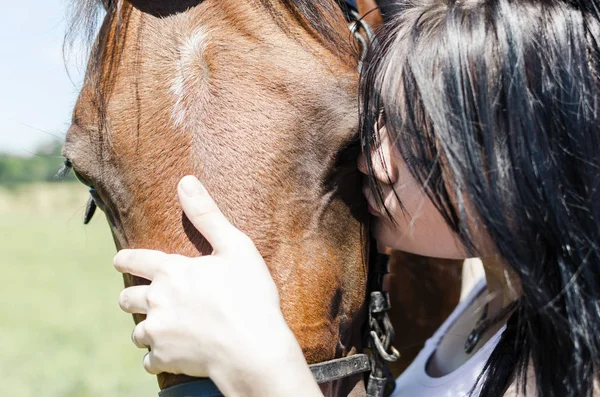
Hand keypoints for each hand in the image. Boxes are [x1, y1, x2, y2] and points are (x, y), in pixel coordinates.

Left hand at [113, 176, 320, 396]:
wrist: (252, 347)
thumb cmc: (249, 295)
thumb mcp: (235, 247)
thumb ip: (207, 215)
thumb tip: (185, 181)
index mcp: (171, 271)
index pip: (135, 261)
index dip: (125, 260)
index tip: (119, 262)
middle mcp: (156, 301)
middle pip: (127, 299)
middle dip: (131, 297)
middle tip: (138, 299)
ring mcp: (158, 332)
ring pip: (137, 332)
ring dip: (146, 329)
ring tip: (158, 329)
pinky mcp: (164, 359)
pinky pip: (149, 361)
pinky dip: (157, 358)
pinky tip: (171, 355)